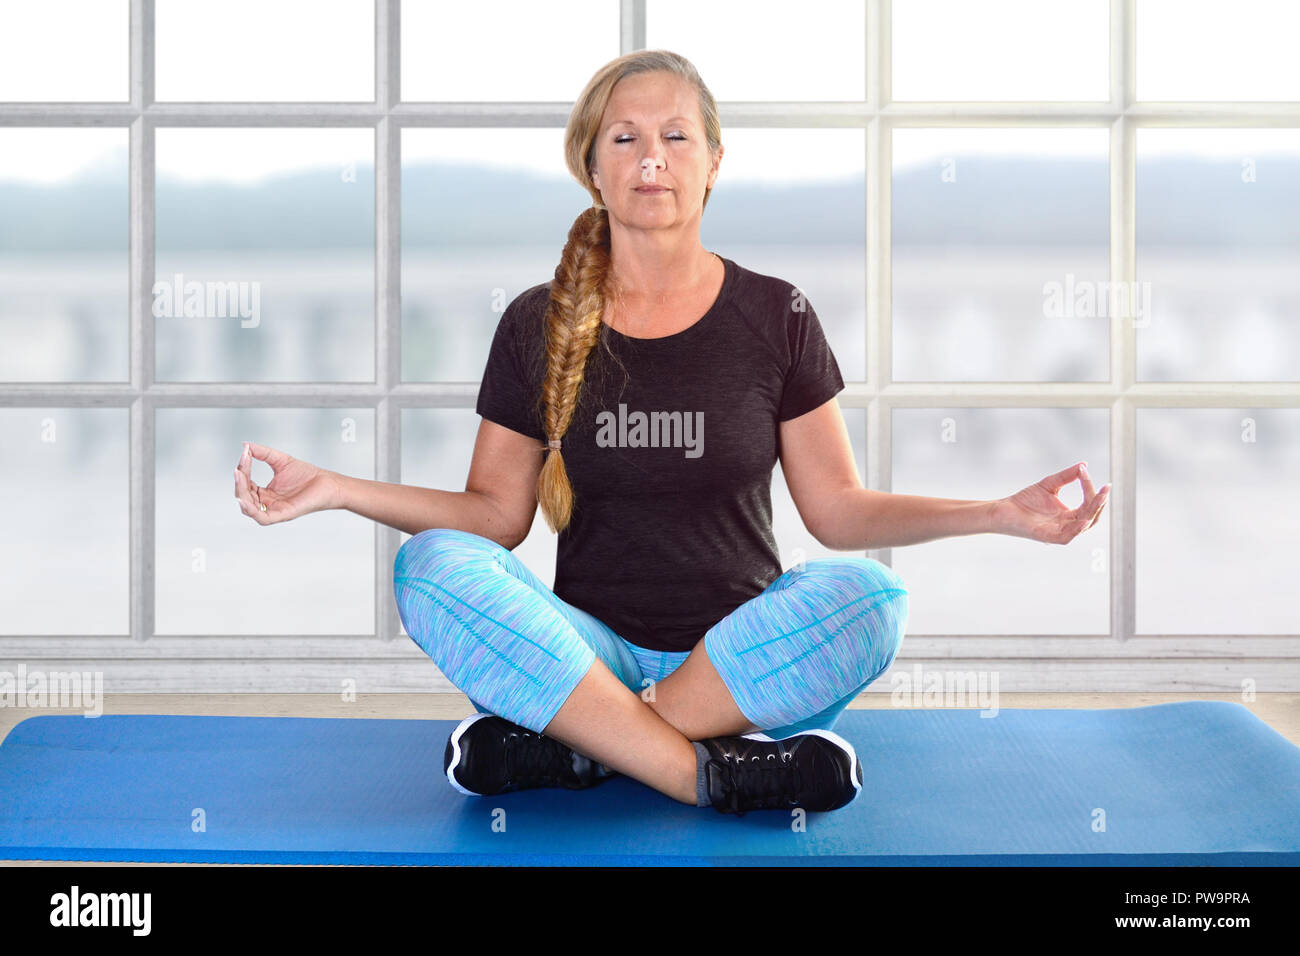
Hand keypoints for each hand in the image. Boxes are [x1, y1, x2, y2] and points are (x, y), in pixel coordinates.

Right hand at [233, 441, 343, 525]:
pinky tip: (244, 499)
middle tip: (239, 468)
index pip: (246, 485)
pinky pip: (262, 518)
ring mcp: (275, 510)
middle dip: (239, 482)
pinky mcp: (284, 515)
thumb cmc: (308, 475)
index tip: (245, 454)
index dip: (242, 471)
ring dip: (240, 493)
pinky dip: (251, 510)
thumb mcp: (281, 460)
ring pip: (248, 508)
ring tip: (239, 476)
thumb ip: (263, 453)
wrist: (328, 483)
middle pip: (244, 497)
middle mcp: (268, 504)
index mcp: (266, 493)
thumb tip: (245, 446)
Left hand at [991, 462, 1110, 544]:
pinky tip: (1084, 518)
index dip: (1092, 490)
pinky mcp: (1048, 537)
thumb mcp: (1049, 485)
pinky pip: (1068, 536)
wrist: (1003, 511)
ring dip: (1093, 512)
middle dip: (1100, 502)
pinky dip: (1077, 528)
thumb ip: (1067, 476)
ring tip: (1099, 497)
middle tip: (1106, 488)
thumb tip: (1083, 464)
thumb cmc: (1025, 501)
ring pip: (1083, 526)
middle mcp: (1067, 525)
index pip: (1089, 505)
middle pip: (1092, 516)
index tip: (1085, 471)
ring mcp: (1059, 532)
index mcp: (1069, 515)